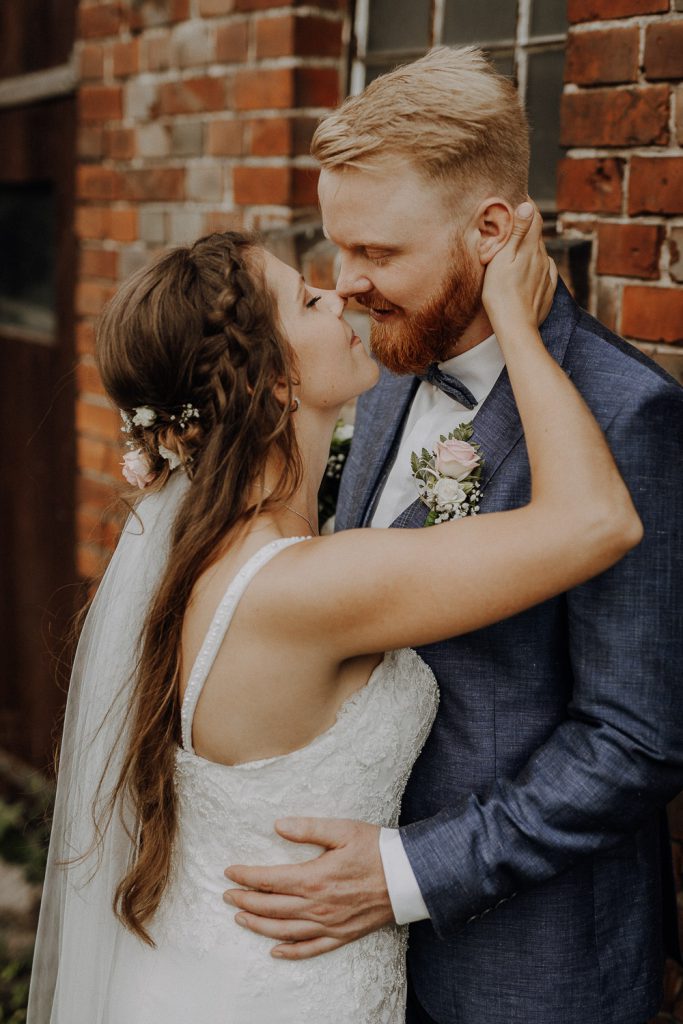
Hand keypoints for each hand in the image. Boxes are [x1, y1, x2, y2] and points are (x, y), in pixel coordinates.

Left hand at [223, 818, 392, 958]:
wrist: (409, 877)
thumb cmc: (377, 849)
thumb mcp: (343, 830)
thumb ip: (308, 828)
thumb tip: (278, 825)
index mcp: (315, 878)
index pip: (270, 880)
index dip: (247, 876)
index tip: (230, 872)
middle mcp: (318, 906)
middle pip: (271, 907)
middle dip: (245, 901)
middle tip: (227, 895)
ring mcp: (329, 924)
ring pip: (284, 931)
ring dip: (259, 926)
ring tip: (241, 918)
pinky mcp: (342, 935)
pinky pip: (310, 949)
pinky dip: (290, 952)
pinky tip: (275, 950)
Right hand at [482, 200, 556, 335]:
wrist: (516, 328)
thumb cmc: (501, 295)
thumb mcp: (502, 259)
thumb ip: (517, 232)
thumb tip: (527, 205)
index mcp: (531, 248)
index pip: (533, 217)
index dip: (527, 204)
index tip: (518, 195)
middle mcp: (543, 259)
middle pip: (536, 235)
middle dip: (525, 226)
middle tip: (510, 222)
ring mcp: (547, 275)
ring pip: (540, 253)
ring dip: (530, 248)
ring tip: (516, 250)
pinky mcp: (548, 290)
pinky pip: (545, 271)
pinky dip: (537, 266)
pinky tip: (529, 271)